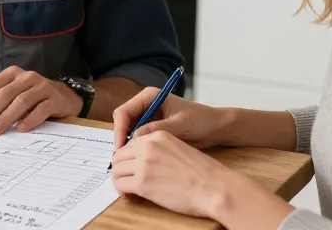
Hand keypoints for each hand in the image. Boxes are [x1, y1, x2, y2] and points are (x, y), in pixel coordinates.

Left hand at [0, 66, 81, 134]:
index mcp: (12, 74)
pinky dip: (30, 119)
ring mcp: (42, 86)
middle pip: (4, 94)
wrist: (65, 97)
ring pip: (21, 101)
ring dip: (6, 117)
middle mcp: (27, 77)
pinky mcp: (55, 99)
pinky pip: (41, 109)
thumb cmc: (32, 98)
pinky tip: (20, 129)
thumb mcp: (11, 95)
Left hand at [111, 130, 236, 218]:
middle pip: (119, 155)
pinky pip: (120, 185)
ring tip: (130, 190)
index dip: (129, 158)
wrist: (216, 188)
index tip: (133, 168)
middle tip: (128, 179)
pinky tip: (131, 196)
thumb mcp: (180, 149)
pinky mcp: (142, 183)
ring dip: (120, 180)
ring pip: (116, 170)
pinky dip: (122, 192)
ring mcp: (144, 164)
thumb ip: (160, 151)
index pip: (131, 143)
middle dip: (121, 168)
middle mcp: (148, 146)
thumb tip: (145, 162)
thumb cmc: (205, 174)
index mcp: (158, 136)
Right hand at [112, 87, 224, 150]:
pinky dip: (136, 147)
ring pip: (128, 130)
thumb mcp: (179, 125)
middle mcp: (145, 104)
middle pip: (123, 121)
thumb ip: (156, 129)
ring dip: (127, 144)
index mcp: (149, 96)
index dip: (119, 130)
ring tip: (128, 160)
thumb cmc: (200, 121)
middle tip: (121, 158)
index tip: (120, 148)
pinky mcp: (151, 127)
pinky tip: (138, 158)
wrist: (215, 128)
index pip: (124, 112)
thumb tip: (134, 138)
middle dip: (121, 138)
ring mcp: (148, 116)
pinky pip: (137, 137)